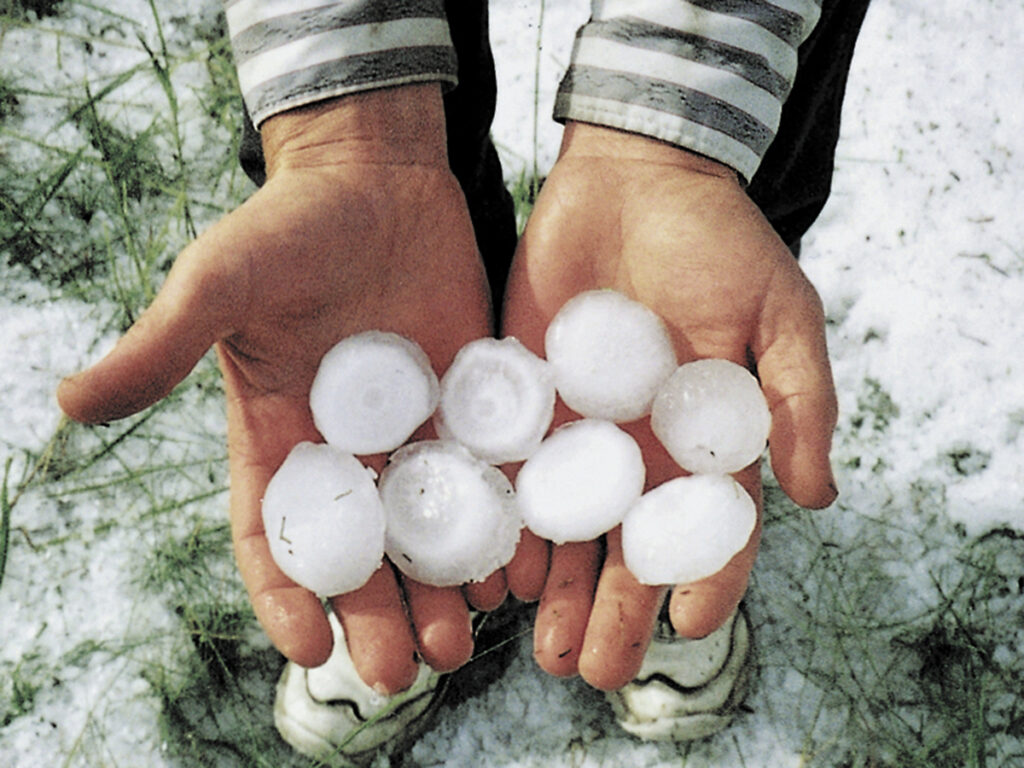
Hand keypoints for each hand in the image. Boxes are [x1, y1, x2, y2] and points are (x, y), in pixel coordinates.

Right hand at [57, 85, 497, 692]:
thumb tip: (70, 403)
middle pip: (362, 550)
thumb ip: (161, 348)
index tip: (311, 645)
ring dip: (443, 585)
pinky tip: (516, 565)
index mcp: (278, 435)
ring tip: (460, 637)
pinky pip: (489, 473)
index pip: (275, 533)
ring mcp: (414, 428)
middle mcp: (348, 447)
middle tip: (403, 671)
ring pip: (429, 526)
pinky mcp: (471, 401)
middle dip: (378, 613)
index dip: (287, 593)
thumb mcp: (218, 285)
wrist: (374, 175)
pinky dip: (501, 522)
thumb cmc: (286, 226)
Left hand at [501, 122, 837, 689]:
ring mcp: (577, 426)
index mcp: (703, 437)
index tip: (688, 627)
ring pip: (565, 525)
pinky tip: (493, 567)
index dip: (704, 578)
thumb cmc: (718, 241)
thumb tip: (818, 496)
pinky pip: (511, 469)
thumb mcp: (778, 312)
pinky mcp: (522, 397)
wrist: (633, 178)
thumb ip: (799, 400)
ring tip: (541, 647)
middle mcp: (638, 446)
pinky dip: (504, 519)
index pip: (708, 527)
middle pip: (626, 543)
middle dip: (612, 609)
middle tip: (590, 674)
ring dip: (555, 588)